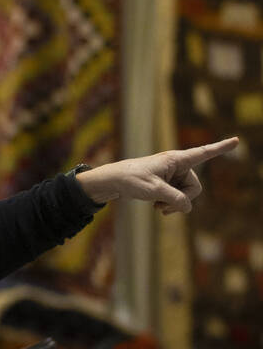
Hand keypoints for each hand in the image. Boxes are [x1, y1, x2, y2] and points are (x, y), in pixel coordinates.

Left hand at [76, 138, 237, 213]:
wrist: (111, 181)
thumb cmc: (131, 180)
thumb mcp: (154, 191)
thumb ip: (175, 199)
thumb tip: (188, 208)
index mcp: (176, 159)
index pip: (203, 153)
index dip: (221, 148)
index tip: (237, 140)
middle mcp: (176, 166)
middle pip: (194, 187)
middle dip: (182, 200)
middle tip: (163, 207)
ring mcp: (171, 176)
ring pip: (185, 196)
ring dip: (173, 204)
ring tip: (157, 207)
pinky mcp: (165, 184)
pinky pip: (176, 198)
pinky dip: (168, 204)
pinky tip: (156, 206)